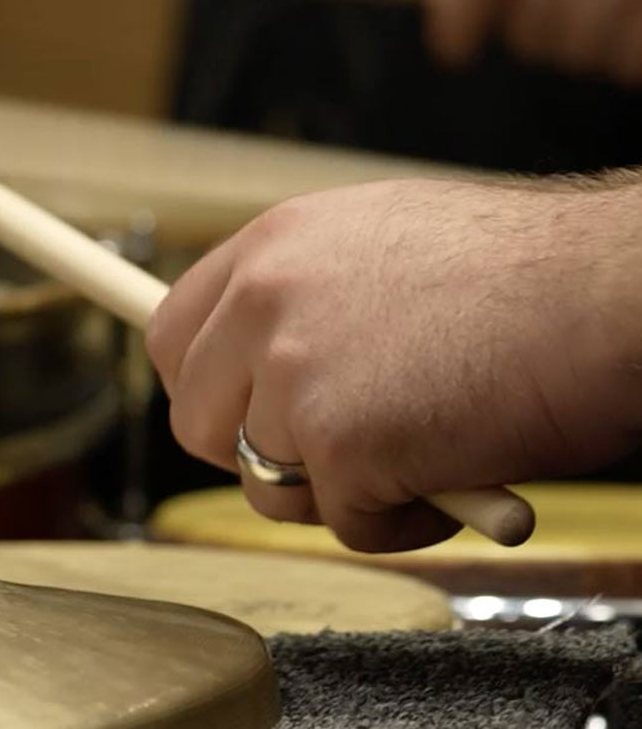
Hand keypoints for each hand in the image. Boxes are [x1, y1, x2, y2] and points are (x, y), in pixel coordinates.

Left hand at [146, 178, 641, 551]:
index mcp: (271, 246)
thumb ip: (303, 299)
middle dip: (260, 452)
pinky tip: (451, 473)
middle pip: (198, 421)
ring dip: (335, 491)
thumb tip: (257, 362)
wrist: (606, 289)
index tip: (232, 413)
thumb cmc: (521, 275)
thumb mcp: (379, 245)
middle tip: (331, 451)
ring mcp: (295, 372)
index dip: (202, 388)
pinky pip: (344, 524)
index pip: (171, 335)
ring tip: (415, 452)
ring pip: (265, 484)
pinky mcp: (340, 443)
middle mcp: (265, 302)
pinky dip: (399, 521)